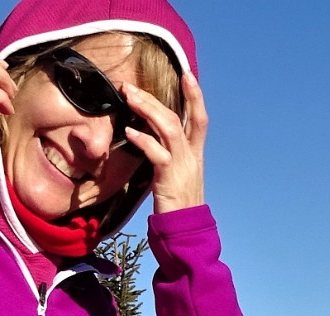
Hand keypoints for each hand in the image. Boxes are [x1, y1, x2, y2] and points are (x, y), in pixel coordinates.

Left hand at [121, 72, 206, 213]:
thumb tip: (149, 136)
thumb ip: (169, 153)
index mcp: (195, 153)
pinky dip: (143, 139)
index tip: (187, 74)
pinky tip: (130, 132)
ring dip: (148, 110)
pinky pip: (157, 152)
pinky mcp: (170, 177)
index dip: (195, 96)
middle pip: (179, 117)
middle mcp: (191, 155)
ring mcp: (182, 165)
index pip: (200, 119)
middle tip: (132, 87)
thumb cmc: (178, 201)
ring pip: (169, 128)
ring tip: (129, 99)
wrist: (186, 228)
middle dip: (156, 98)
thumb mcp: (178, 173)